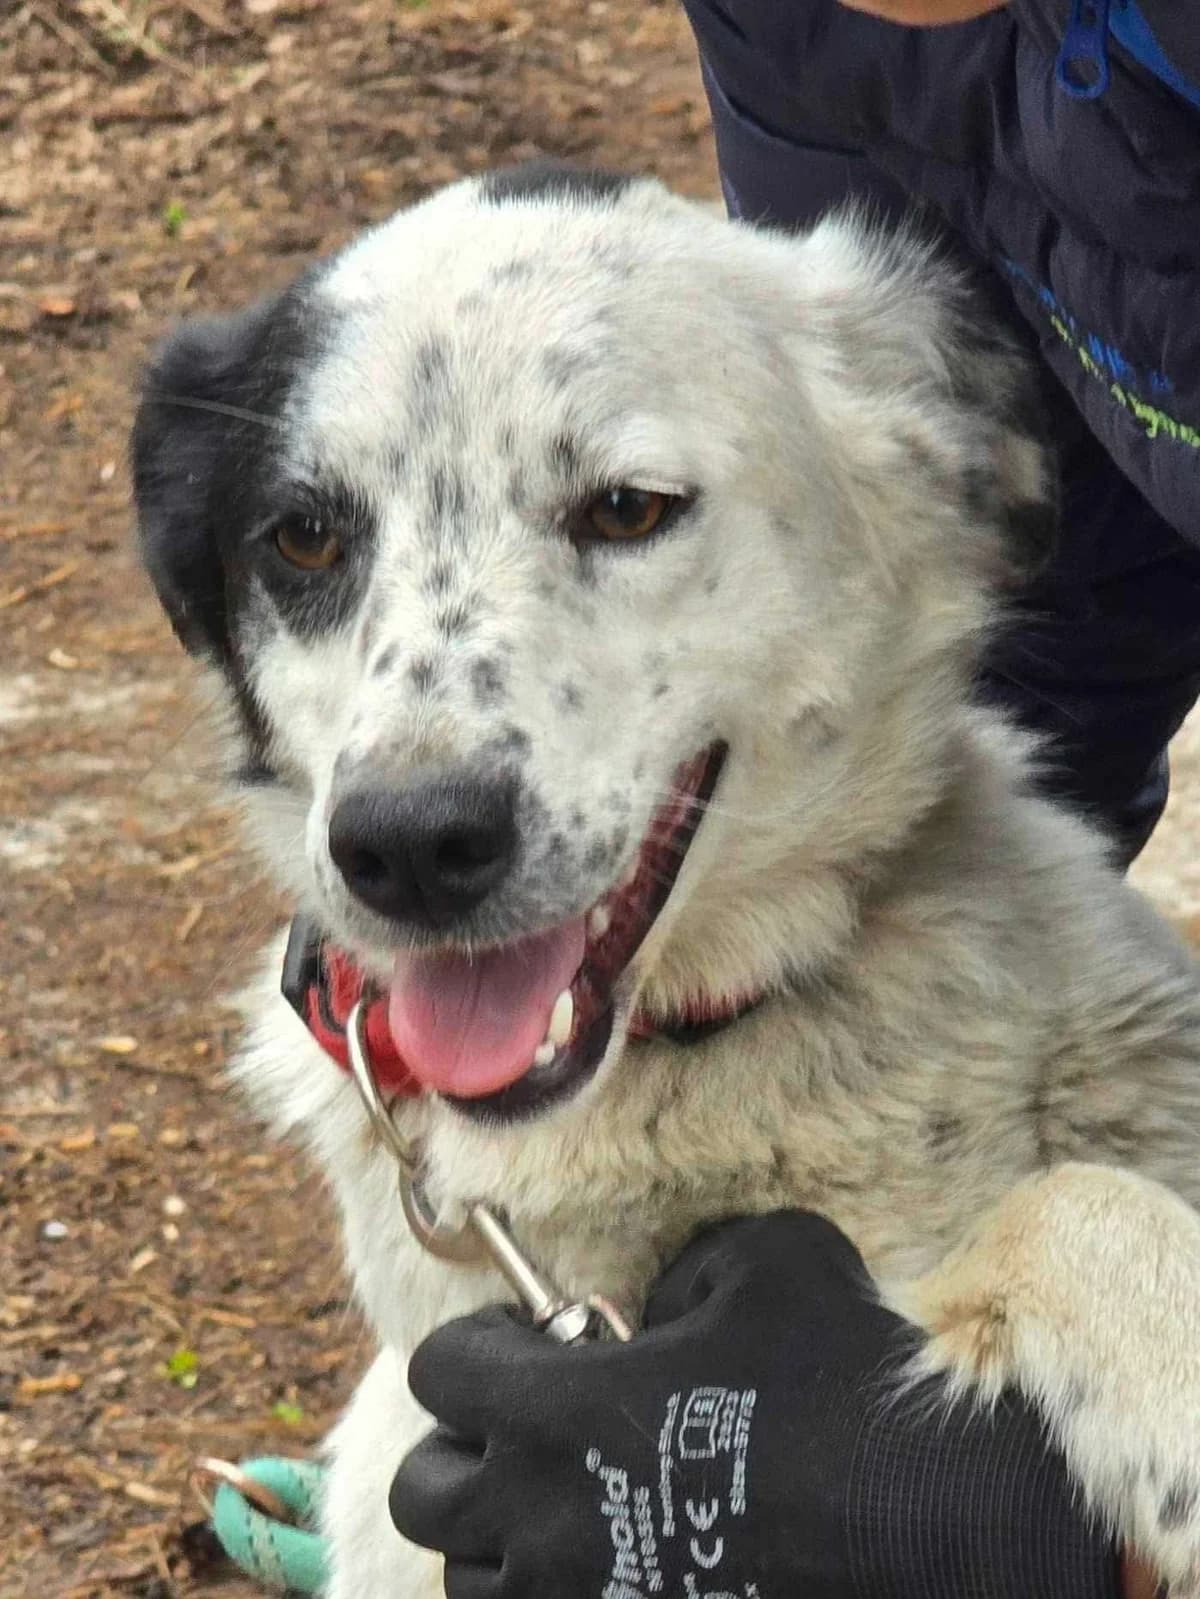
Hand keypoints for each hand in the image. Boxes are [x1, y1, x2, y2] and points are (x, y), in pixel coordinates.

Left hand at [390, 1211, 1118, 1598]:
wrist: (930, 1522)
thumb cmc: (845, 1381)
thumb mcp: (770, 1260)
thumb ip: (688, 1267)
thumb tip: (660, 1313)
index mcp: (560, 1412)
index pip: (441, 1372)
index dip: (479, 1344)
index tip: (532, 1338)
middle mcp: (547, 1519)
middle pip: (424, 1490)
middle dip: (461, 1449)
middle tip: (526, 1429)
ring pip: (476, 1579)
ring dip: (503, 1536)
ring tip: (571, 1507)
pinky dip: (560, 1592)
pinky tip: (622, 1561)